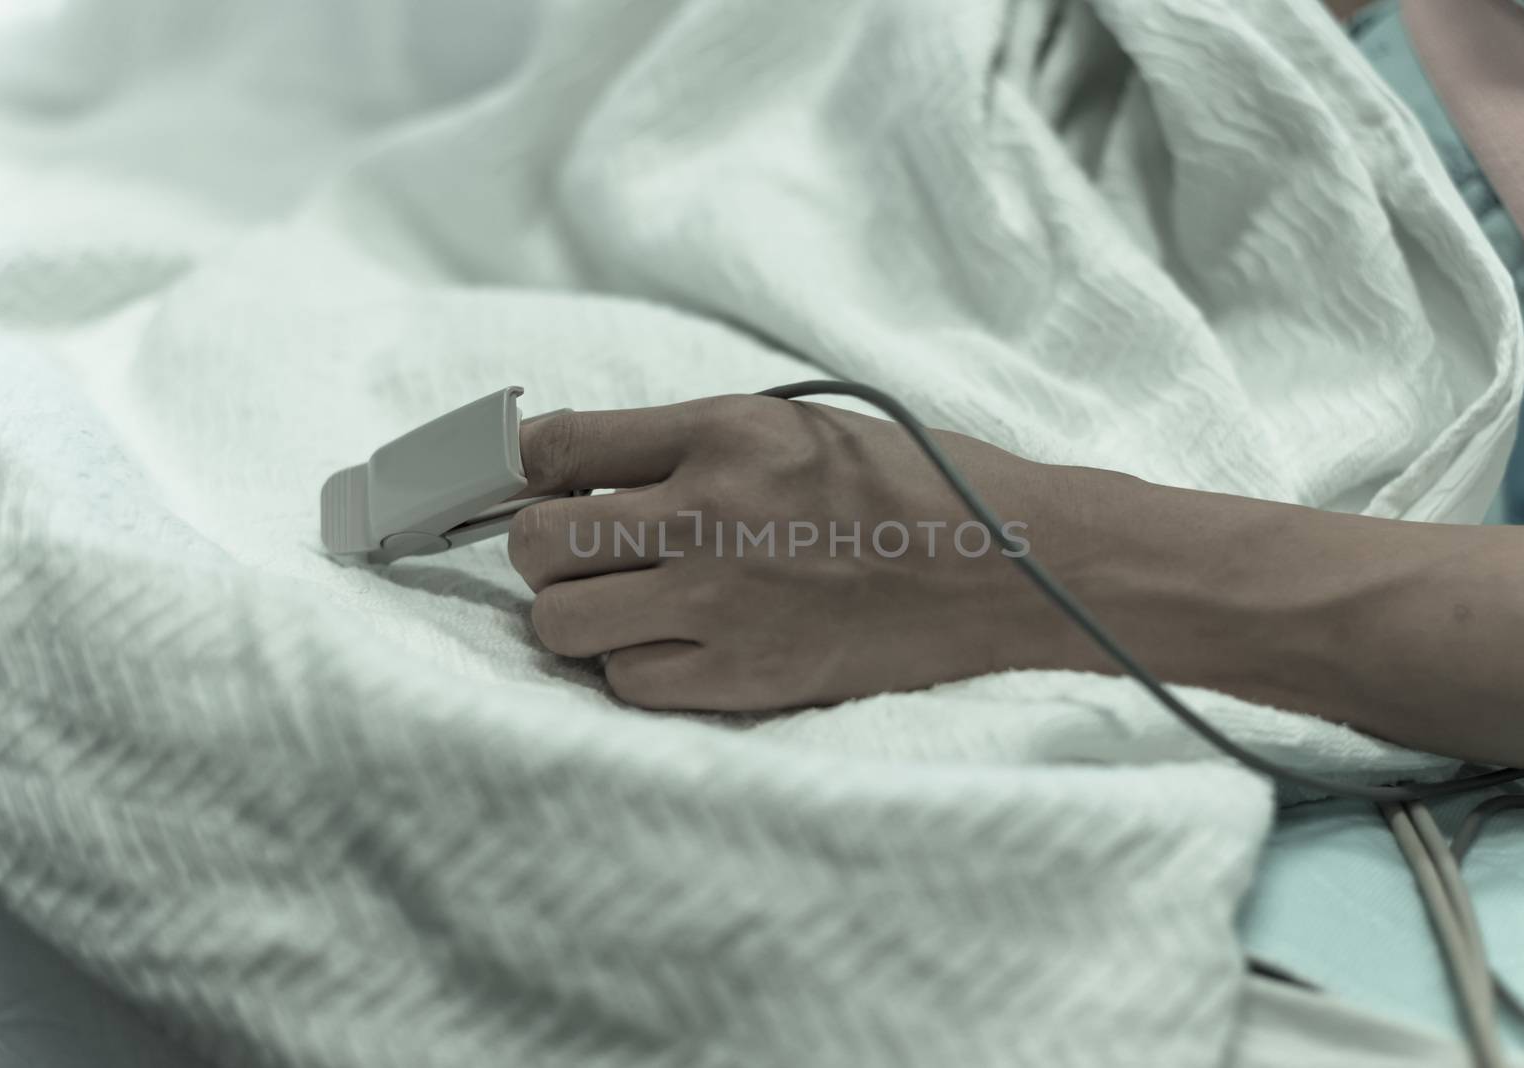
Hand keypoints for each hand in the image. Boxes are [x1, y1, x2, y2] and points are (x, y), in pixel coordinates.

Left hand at [507, 395, 1093, 711]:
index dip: (513, 469)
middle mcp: (710, 513)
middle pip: (538, 543)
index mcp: (726, 431)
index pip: (557, 444)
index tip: (514, 485)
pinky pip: (625, 684)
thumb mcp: (797, 427)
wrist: (1010, 567)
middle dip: (544, 548)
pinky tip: (679, 645)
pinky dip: (634, 668)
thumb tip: (579, 471)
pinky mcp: (746, 679)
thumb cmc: (912, 484)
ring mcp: (723, 603)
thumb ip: (688, 443)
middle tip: (586, 552)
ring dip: (577, 614)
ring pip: (562, 624)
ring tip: (626, 603)